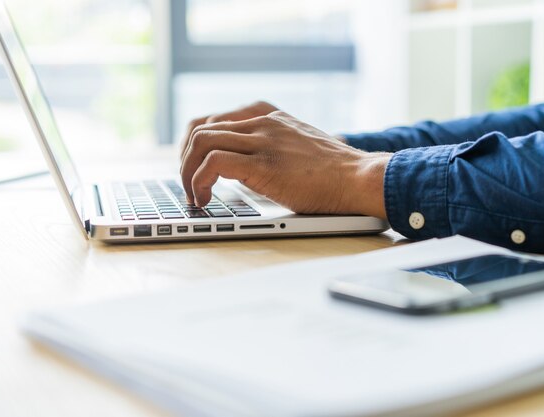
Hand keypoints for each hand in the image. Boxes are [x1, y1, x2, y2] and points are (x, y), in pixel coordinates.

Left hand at [180, 110, 390, 217]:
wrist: (359, 178)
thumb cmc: (334, 171)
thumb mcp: (298, 145)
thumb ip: (272, 146)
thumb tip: (246, 167)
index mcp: (269, 115)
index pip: (213, 119)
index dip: (194, 146)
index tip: (194, 168)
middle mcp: (262, 122)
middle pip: (199, 128)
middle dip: (184, 160)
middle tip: (189, 186)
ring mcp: (262, 141)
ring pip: (200, 141)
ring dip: (187, 172)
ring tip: (195, 196)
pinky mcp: (263, 164)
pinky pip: (213, 163)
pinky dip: (199, 181)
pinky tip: (205, 200)